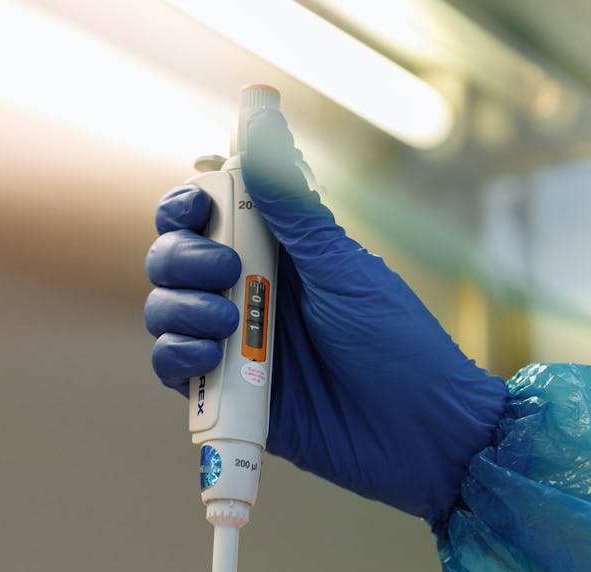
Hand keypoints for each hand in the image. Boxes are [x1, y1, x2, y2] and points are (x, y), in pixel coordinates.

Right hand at [145, 109, 505, 521]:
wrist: (423, 436)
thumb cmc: (400, 346)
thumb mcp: (344, 269)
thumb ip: (292, 205)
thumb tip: (260, 117)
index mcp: (279, 254)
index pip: (208, 213)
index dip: (189, 204)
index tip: (200, 207)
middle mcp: (250, 295)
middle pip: (175, 259)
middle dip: (182, 258)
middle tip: (227, 274)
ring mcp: (238, 348)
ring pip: (167, 312)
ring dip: (179, 308)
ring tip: (224, 325)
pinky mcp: (231, 398)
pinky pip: (175, 371)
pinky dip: (176, 359)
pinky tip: (209, 360)